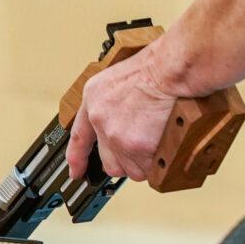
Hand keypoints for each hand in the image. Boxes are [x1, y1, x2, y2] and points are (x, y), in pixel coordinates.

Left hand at [66, 46, 177, 181]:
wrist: (167, 73)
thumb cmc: (151, 71)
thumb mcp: (116, 80)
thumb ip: (110, 106)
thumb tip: (113, 127)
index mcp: (94, 102)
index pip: (79, 138)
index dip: (77, 159)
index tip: (76, 172)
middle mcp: (101, 122)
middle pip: (109, 163)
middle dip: (126, 161)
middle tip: (141, 148)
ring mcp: (118, 137)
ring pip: (131, 169)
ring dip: (144, 162)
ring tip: (155, 142)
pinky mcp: (137, 148)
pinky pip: (148, 168)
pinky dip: (157, 162)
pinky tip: (163, 145)